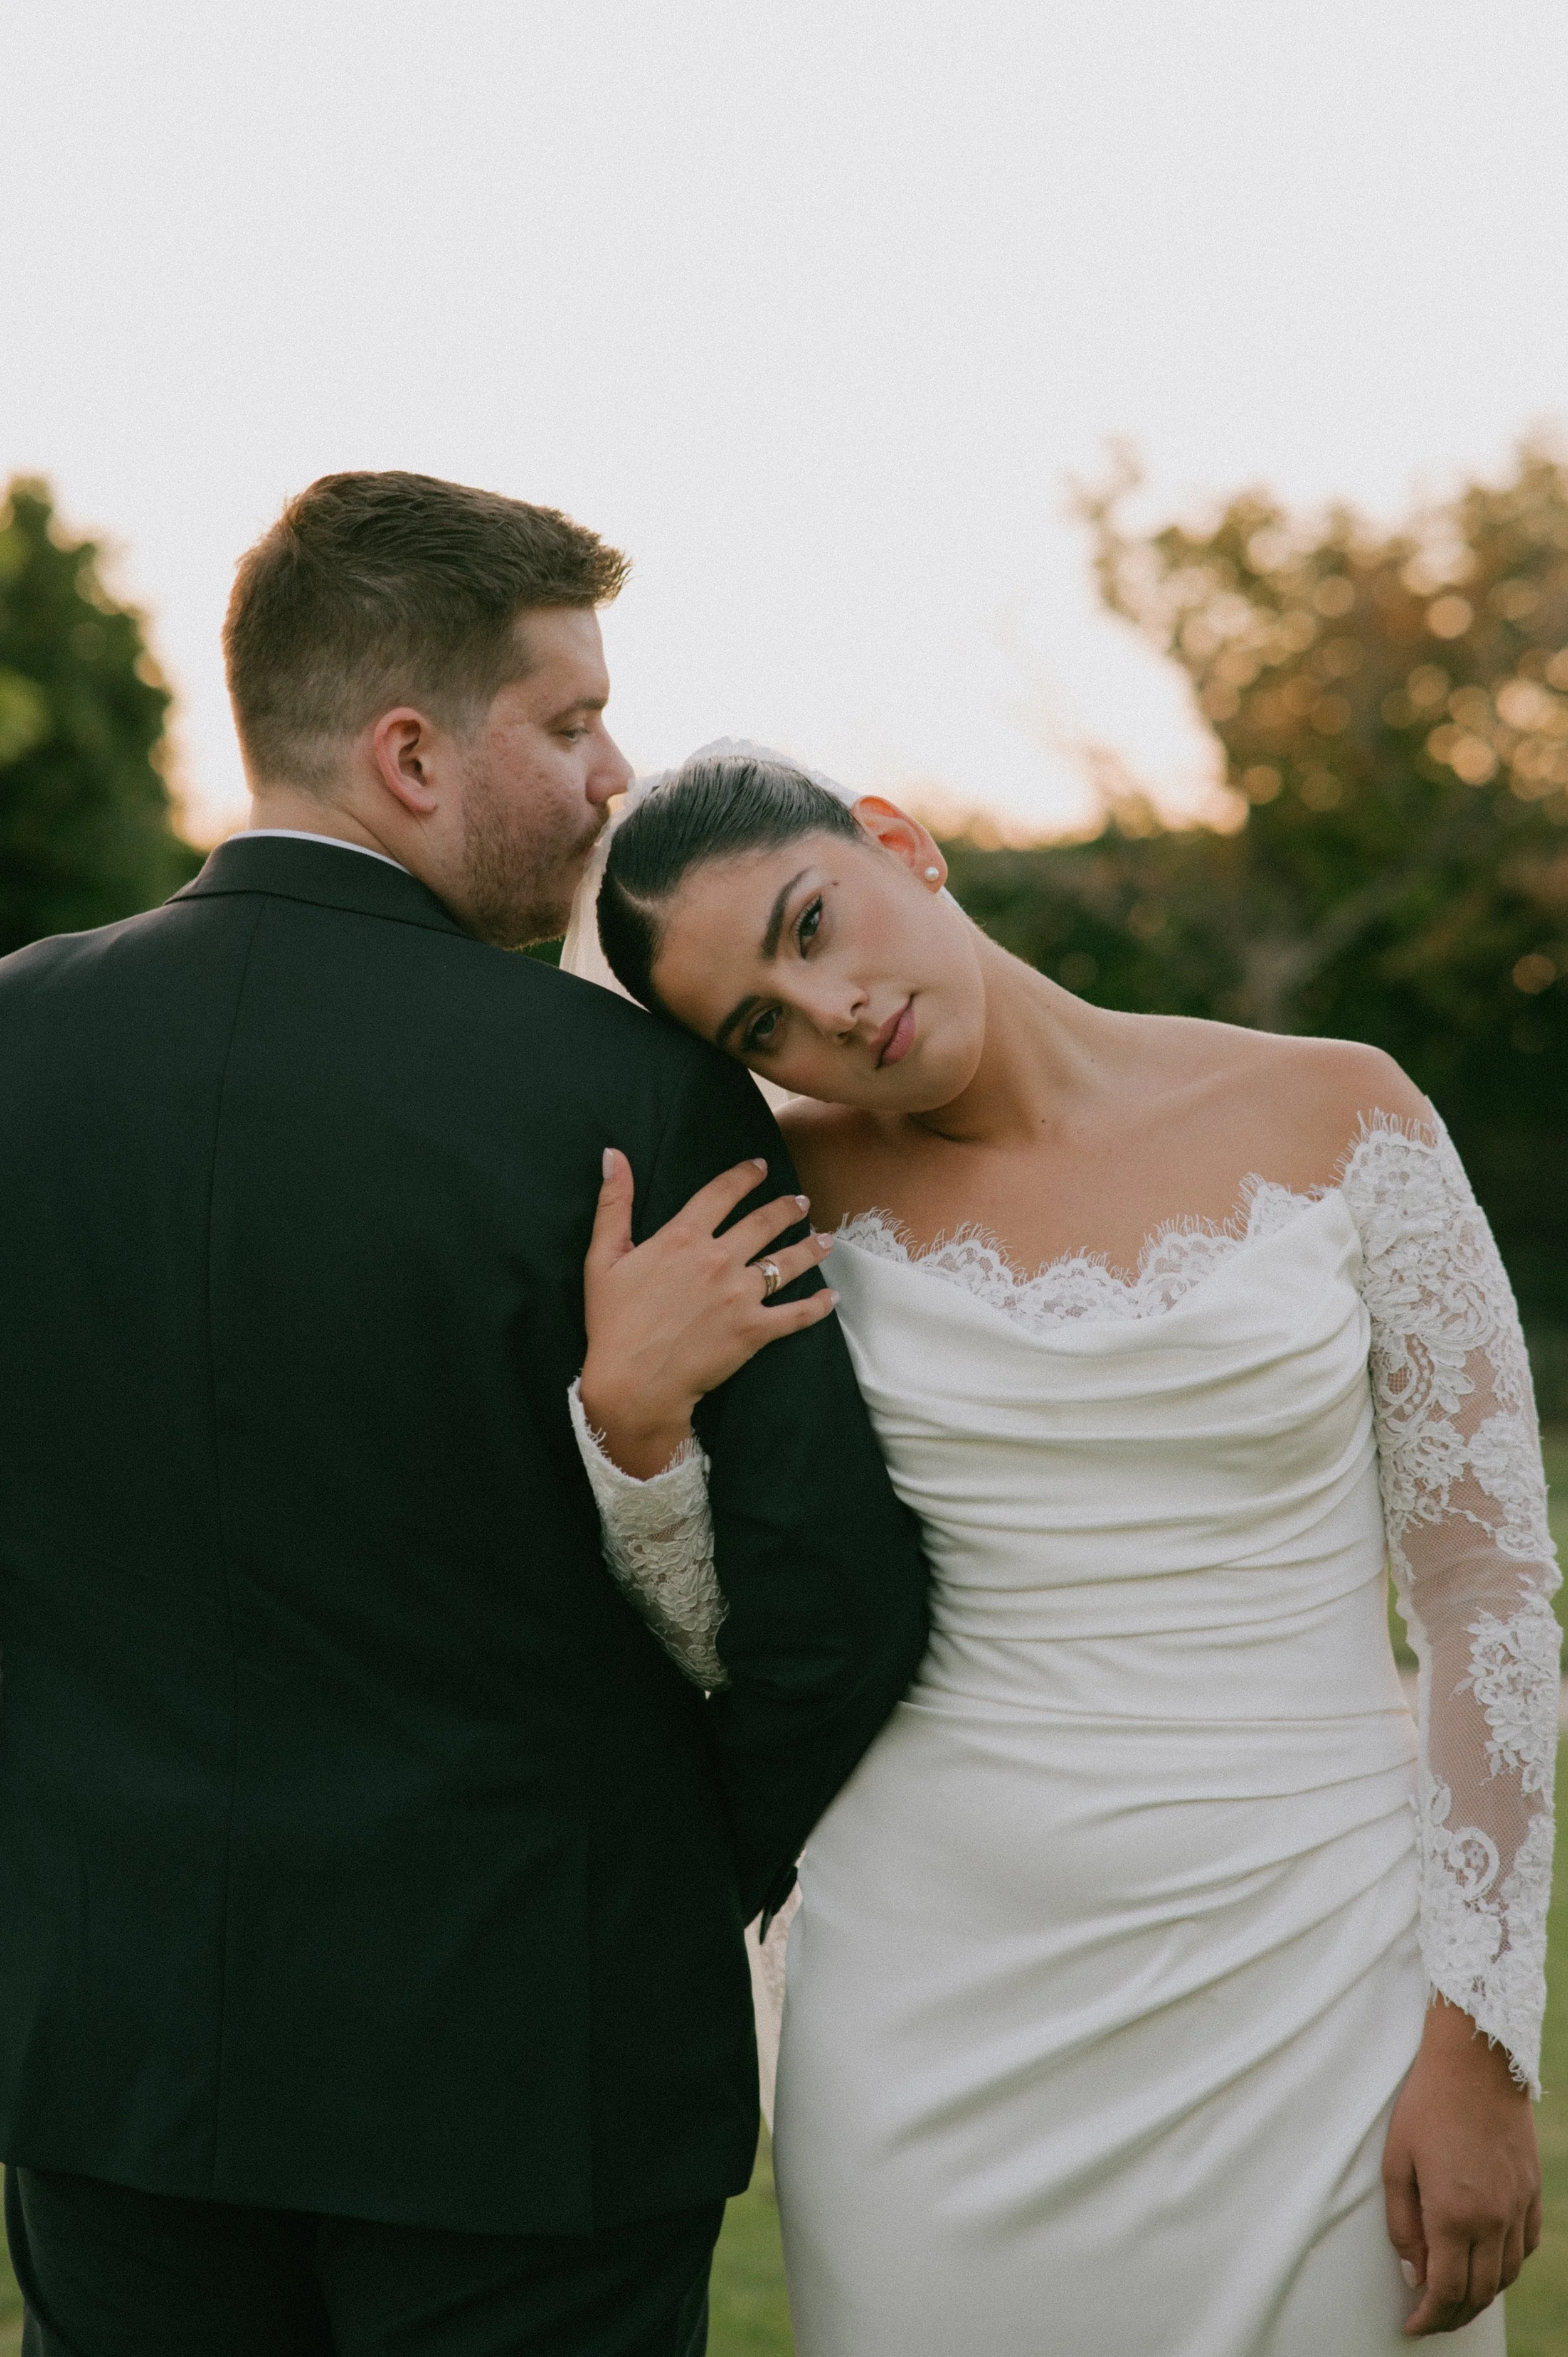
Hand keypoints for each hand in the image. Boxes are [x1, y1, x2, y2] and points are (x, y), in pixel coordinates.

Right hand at [580, 1150, 837, 1476]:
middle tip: (801, 1202)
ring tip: (825, 1238)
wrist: (633, 1382)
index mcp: (683, 1238)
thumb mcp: (602, 1257)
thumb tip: (612, 1154)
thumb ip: (613, 1203)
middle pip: (764, 1222)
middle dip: (787, 1208)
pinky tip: (831, 1297)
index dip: (744, 1176)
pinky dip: (818, 1306)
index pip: (722, 1193)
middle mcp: (718, 1259)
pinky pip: (797, 1314)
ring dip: (811, 1246)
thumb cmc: (613, 1323)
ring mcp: (740, 1295)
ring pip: (788, 1261)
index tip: (760, 1166)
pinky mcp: (755, 1330)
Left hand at [1382, 1998, 1540, 2335]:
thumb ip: (1403, 2223)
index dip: (1429, 2317)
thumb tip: (1413, 2272)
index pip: (1446, 2290)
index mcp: (1454, 2215)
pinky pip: (1525, 2247)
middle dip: (1453, 2316)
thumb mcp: (1396, 2161)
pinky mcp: (1531, 2191)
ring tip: (1456, 2300)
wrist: (1477, 2062)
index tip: (1412, 2327)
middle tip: (1430, 2321)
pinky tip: (1490, 2264)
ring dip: (1481, 2297)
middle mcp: (1493, 2220)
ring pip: (1505, 2275)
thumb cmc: (1426, 2105)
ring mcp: (1517, 2207)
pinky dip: (1507, 2267)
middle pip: (1479, 2292)